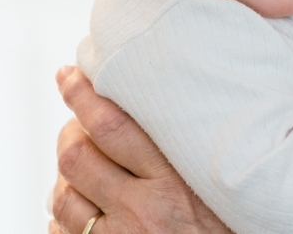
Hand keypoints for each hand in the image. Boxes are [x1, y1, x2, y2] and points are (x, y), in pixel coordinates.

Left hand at [49, 66, 230, 233]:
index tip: (68, 74)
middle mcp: (143, 210)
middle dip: (68, 132)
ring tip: (80, 166)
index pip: (112, 125)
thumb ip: (188, 150)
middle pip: (76, 155)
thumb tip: (159, 104)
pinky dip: (65, 214)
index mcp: (174, 181)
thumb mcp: (219, 183)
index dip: (82, 94)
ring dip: (65, 176)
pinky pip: (61, 231)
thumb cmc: (231, 226)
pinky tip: (81, 206)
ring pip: (63, 193)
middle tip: (75, 122)